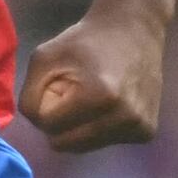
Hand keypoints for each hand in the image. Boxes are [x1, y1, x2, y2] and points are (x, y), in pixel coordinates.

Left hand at [21, 0, 169, 151]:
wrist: (134, 29)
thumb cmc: (84, 41)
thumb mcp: (44, 58)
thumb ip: (30, 95)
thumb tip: (38, 126)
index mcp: (101, 96)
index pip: (49, 125)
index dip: (45, 106)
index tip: (57, 87)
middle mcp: (126, 117)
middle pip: (65, 143)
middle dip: (59, 122)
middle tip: (71, 95)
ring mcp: (139, 127)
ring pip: (84, 147)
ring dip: (78, 127)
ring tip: (90, 98)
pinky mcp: (147, 132)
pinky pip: (103, 143)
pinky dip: (97, 129)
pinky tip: (107, 105)